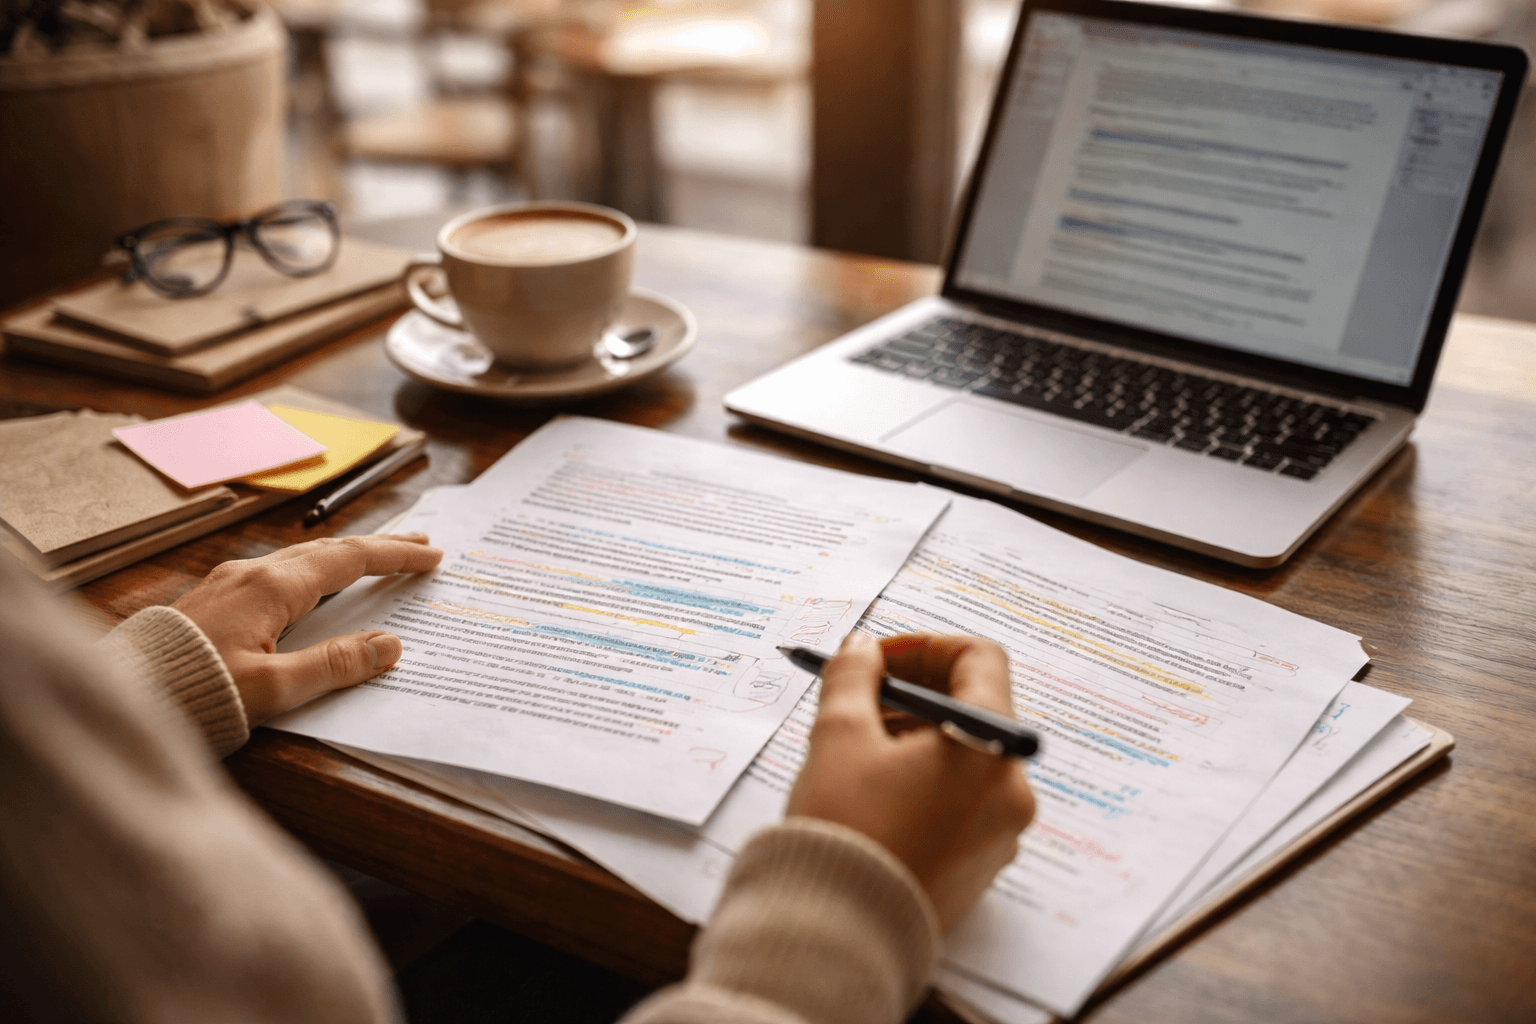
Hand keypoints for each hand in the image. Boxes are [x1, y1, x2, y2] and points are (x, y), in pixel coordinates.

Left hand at [171, 533, 442, 724]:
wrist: (123, 697)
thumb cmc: (193, 695)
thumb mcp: (273, 689)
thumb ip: (334, 665)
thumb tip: (390, 645)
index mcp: (272, 587)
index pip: (350, 560)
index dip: (395, 556)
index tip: (432, 555)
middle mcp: (252, 573)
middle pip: (329, 550)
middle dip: (379, 547)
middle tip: (420, 544)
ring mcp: (229, 582)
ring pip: (302, 557)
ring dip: (346, 555)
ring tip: (377, 557)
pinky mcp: (214, 598)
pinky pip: (280, 571)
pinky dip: (316, 569)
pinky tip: (317, 582)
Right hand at [786, 631, 1035, 929]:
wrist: (841, 932)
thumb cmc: (844, 830)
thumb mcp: (838, 736)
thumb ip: (853, 677)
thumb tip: (863, 649)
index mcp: (988, 748)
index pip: (979, 660)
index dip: (925, 647)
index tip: (878, 659)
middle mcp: (1011, 789)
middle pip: (974, 710)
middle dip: (914, 695)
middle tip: (859, 699)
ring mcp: (1001, 831)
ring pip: (966, 758)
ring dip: (916, 739)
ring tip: (857, 749)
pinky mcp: (982, 864)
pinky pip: (963, 802)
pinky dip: (926, 781)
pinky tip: (875, 793)